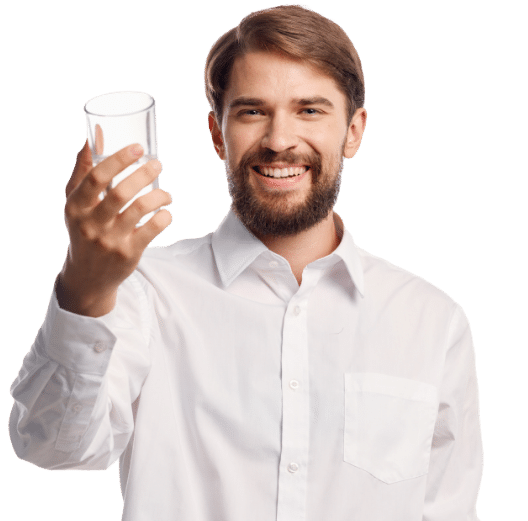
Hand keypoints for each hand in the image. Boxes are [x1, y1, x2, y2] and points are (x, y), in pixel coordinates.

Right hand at [56, 141, 172, 316]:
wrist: (87, 275)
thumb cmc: (84, 229)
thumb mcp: (76, 202)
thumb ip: (85, 169)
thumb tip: (94, 134)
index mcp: (76, 206)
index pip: (96, 178)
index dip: (118, 159)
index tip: (138, 148)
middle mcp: (91, 223)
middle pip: (120, 193)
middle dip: (143, 174)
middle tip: (158, 165)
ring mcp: (110, 240)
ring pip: (139, 210)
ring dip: (159, 196)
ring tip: (166, 194)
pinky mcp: (128, 253)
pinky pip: (152, 229)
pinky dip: (164, 217)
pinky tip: (165, 213)